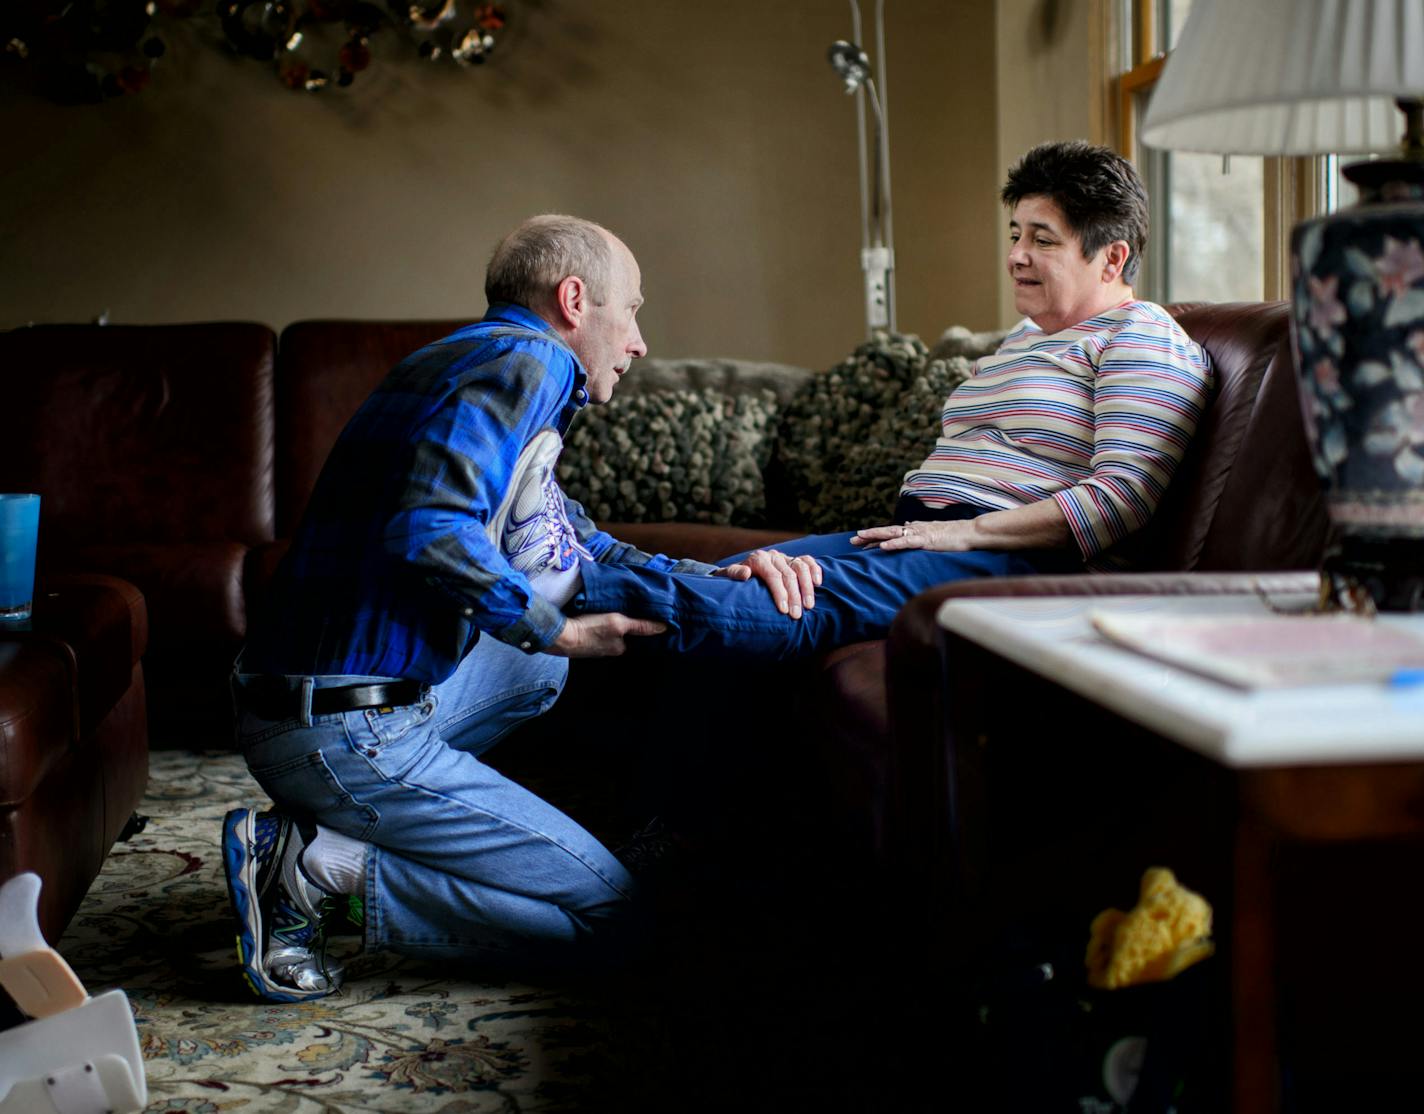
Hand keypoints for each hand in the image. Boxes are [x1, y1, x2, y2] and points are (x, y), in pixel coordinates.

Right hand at [548, 612, 666, 656]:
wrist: (559, 635)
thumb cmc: (590, 628)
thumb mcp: (618, 623)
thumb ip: (640, 626)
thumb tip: (664, 627)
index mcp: (620, 647)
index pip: (638, 636)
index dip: (644, 626)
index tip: (650, 614)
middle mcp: (610, 649)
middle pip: (625, 634)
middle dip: (628, 624)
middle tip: (631, 606)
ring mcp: (596, 646)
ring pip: (611, 632)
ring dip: (613, 623)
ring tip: (615, 607)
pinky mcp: (584, 639)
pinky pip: (598, 631)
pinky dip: (600, 624)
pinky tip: (598, 615)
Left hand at [713, 549, 821, 618]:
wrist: (738, 574)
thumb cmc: (732, 581)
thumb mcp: (726, 577)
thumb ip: (734, 574)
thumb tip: (746, 574)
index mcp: (757, 559)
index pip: (773, 575)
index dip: (780, 593)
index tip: (784, 610)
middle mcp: (772, 556)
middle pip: (788, 574)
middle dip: (794, 596)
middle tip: (797, 615)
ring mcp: (784, 558)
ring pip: (800, 567)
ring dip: (807, 587)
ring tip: (809, 606)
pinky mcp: (793, 560)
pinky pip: (808, 561)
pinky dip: (814, 570)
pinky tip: (818, 583)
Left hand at [850, 520, 978, 551]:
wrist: (970, 532)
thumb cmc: (954, 535)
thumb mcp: (933, 532)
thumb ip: (919, 529)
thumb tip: (907, 525)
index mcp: (915, 528)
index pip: (891, 532)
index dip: (875, 536)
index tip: (860, 541)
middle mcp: (914, 528)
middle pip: (887, 531)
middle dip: (869, 535)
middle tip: (852, 539)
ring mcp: (919, 533)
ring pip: (892, 533)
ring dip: (875, 536)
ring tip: (861, 539)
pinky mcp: (926, 540)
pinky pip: (906, 542)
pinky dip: (893, 543)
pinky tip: (882, 546)